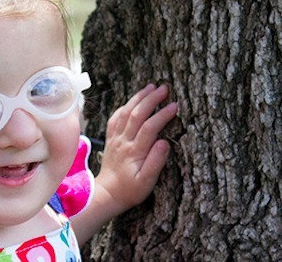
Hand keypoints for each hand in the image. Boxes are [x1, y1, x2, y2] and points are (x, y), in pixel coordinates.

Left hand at [95, 83, 176, 213]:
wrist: (107, 194)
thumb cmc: (130, 190)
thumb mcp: (146, 182)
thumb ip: (156, 162)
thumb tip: (165, 142)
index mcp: (134, 152)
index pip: (149, 128)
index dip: (162, 115)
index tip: (174, 106)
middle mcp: (123, 142)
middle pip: (136, 114)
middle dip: (151, 99)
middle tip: (164, 88)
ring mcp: (115, 139)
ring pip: (125, 112)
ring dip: (138, 98)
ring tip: (151, 87)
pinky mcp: (110, 139)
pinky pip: (115, 118)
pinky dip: (124, 107)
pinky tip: (132, 101)